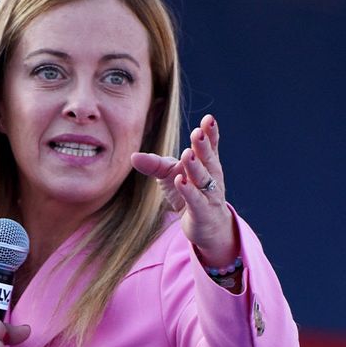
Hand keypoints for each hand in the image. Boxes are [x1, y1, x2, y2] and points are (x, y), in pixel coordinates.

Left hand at [131, 114, 237, 265]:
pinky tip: (180, 180)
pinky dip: (188, 191)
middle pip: (208, 159)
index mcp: (207, 165)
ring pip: (204, 179)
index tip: (209, 119)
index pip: (210, 147)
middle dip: (203, 145)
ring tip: (187, 153)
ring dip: (195, 166)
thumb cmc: (189, 195)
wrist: (206, 227)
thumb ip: (154, 164)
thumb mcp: (170, 176)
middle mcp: (212, 178)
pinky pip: (195, 201)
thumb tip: (133, 156)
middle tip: (198, 131)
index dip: (211, 134)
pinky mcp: (202, 213)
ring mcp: (209, 196)